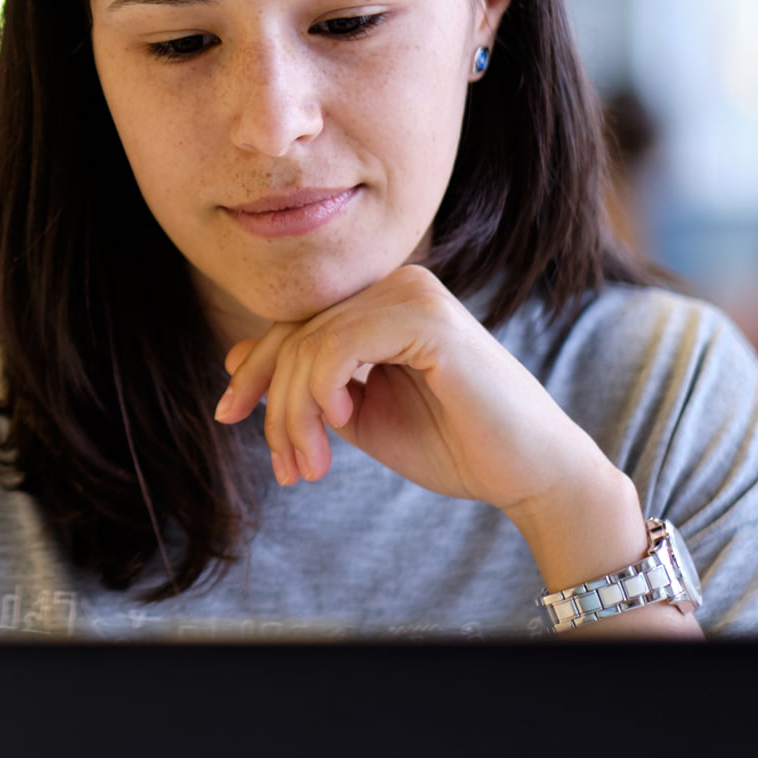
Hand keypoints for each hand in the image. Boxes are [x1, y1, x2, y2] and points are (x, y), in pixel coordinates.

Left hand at [214, 266, 699, 630]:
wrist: (529, 474)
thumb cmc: (451, 444)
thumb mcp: (355, 414)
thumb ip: (305, 383)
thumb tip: (233, 356)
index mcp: (381, 301)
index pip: (294, 325)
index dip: (254, 371)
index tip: (227, 416)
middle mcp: (397, 283)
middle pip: (295, 333)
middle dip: (273, 404)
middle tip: (284, 466)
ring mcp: (413, 293)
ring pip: (309, 344)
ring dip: (295, 414)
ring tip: (309, 466)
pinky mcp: (426, 317)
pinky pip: (339, 345)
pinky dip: (323, 390)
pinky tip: (343, 424)